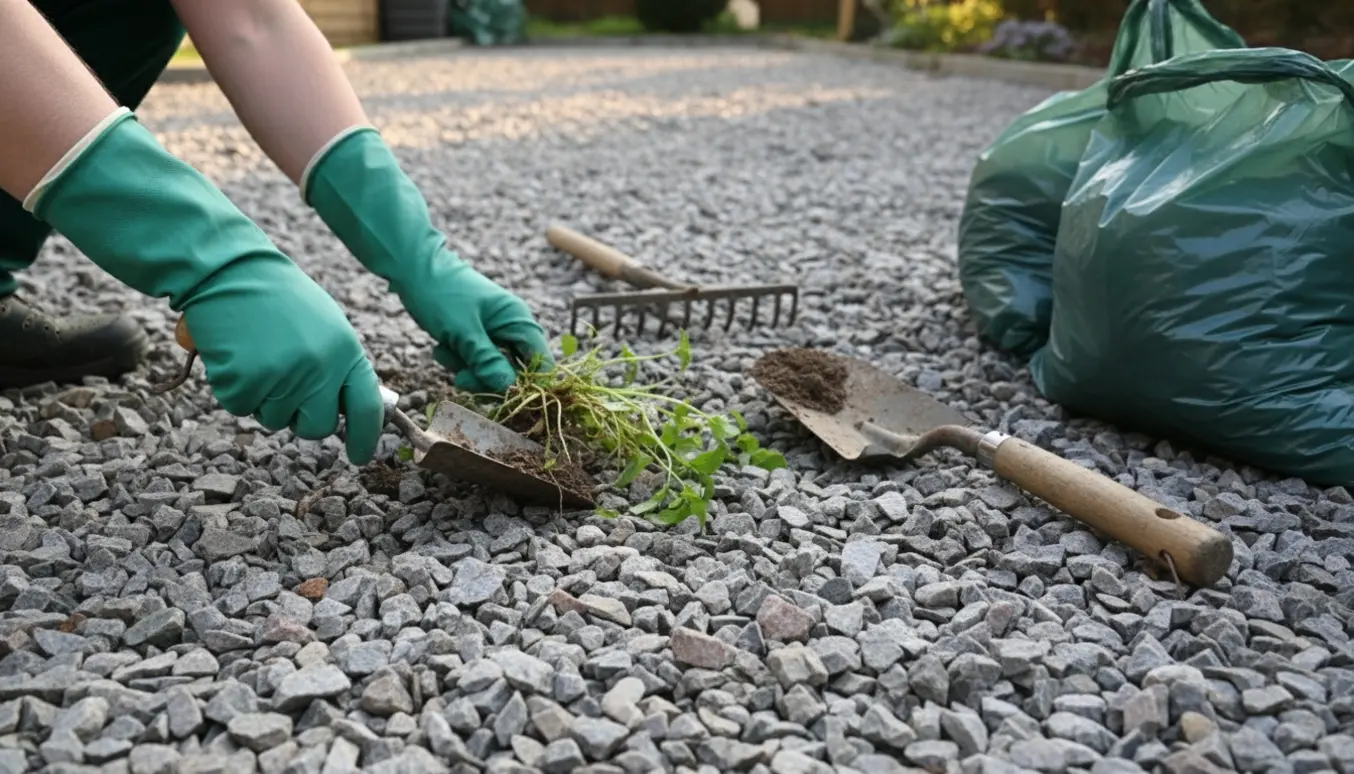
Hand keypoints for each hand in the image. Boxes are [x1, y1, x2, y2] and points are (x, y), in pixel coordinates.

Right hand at [181, 257, 385, 464]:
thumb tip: (346, 406)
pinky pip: (241, 407)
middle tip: (286, 387)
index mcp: (346, 352)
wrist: (229, 271)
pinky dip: (235, 389)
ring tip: (259, 357)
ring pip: (275, 420)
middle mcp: (319, 370)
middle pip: (317, 426)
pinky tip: (237, 357)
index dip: (366, 438)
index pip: (366, 408)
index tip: (360, 455)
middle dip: (301, 417)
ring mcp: (282, 379)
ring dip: (265, 399)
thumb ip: (338, 366)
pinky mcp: (244, 383)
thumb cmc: (278, 297)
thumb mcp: (326, 326)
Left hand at [400, 252, 551, 392]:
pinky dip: (458, 359)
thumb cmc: (440, 293)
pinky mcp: (478, 335)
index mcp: (519, 320)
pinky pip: (475, 360)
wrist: (412, 267)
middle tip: (461, 379)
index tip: (504, 399)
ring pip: (492, 368)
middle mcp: (513, 327)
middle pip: (515, 371)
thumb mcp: (462, 331)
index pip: (541, 363)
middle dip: (486, 378)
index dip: (528, 385)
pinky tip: (442, 346)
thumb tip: (510, 389)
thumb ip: (487, 361)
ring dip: (467, 368)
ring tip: (445, 351)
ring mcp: (495, 331)